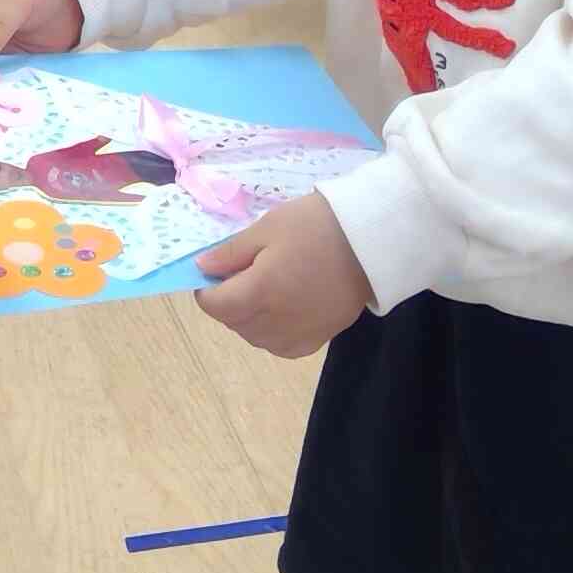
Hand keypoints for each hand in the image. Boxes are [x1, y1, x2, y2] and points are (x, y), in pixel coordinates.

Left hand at [194, 193, 370, 357]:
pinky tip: (283, 310)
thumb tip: (201, 269)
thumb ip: (231, 253)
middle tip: (245, 272)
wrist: (371, 240)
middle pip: (233, 322)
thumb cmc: (316, 225)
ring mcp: (298, 334)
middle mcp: (275, 322)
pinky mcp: (319, 339)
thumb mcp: (267, 227)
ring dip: (249, 318)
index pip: (214, 306)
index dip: (207, 289)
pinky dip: (273, 333)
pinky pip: (282, 346)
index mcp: (259, 293)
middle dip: (229, 301)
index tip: (217, 271)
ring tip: (266, 288)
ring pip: (255, 337)